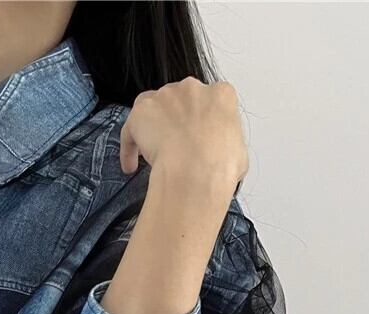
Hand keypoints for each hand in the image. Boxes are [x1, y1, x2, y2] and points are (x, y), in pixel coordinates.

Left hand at [120, 76, 248, 202]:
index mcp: (221, 95)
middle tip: (173, 148)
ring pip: (152, 110)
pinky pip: (131, 129)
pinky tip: (130, 166)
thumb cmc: (221, 165)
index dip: (199, 124)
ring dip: (150, 128)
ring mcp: (165, 96)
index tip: (196, 141)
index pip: (208, 104)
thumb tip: (223, 159)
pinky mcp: (141, 111)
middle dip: (175, 122)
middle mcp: (192, 89)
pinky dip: (129, 147)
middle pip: (178, 102)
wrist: (197, 169)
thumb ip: (228, 148)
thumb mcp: (239, 154)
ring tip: (149, 154)